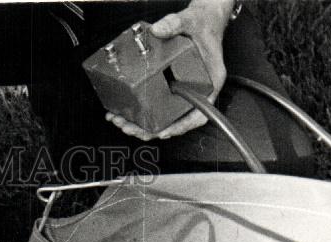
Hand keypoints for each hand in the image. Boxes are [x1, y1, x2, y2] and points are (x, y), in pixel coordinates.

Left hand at [106, 0, 235, 140]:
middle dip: (151, 130)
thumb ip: (175, 23)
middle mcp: (197, 92)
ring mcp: (184, 94)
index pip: (199, 113)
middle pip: (176, 121)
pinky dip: (142, 115)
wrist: (202, 20)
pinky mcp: (171, 91)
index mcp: (210, 82)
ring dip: (142, 126)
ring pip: (165, 119)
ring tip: (121, 122)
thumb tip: (157, 29)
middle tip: (129, 127)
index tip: (164, 132)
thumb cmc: (202, 24)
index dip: (182, 126)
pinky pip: (158, 108)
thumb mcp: (190, 20)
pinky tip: (124, 114)